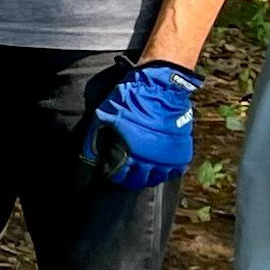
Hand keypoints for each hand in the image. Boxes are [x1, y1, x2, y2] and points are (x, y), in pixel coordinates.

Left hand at [81, 58, 198, 186]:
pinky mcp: (181, 152)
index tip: (111, 170)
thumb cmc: (129, 100)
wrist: (158, 87)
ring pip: (155, 179)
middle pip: (135, 181)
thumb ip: (94, 140)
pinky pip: (175, 172)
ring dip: (147, 176)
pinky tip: (160, 164)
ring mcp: (165, 157)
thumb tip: (89, 159)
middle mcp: (146, 159)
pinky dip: (167, 171)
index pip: (116, 176)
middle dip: (128, 178)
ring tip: (143, 169)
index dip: (111, 174)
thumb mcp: (103, 117)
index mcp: (126, 151)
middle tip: (126, 171)